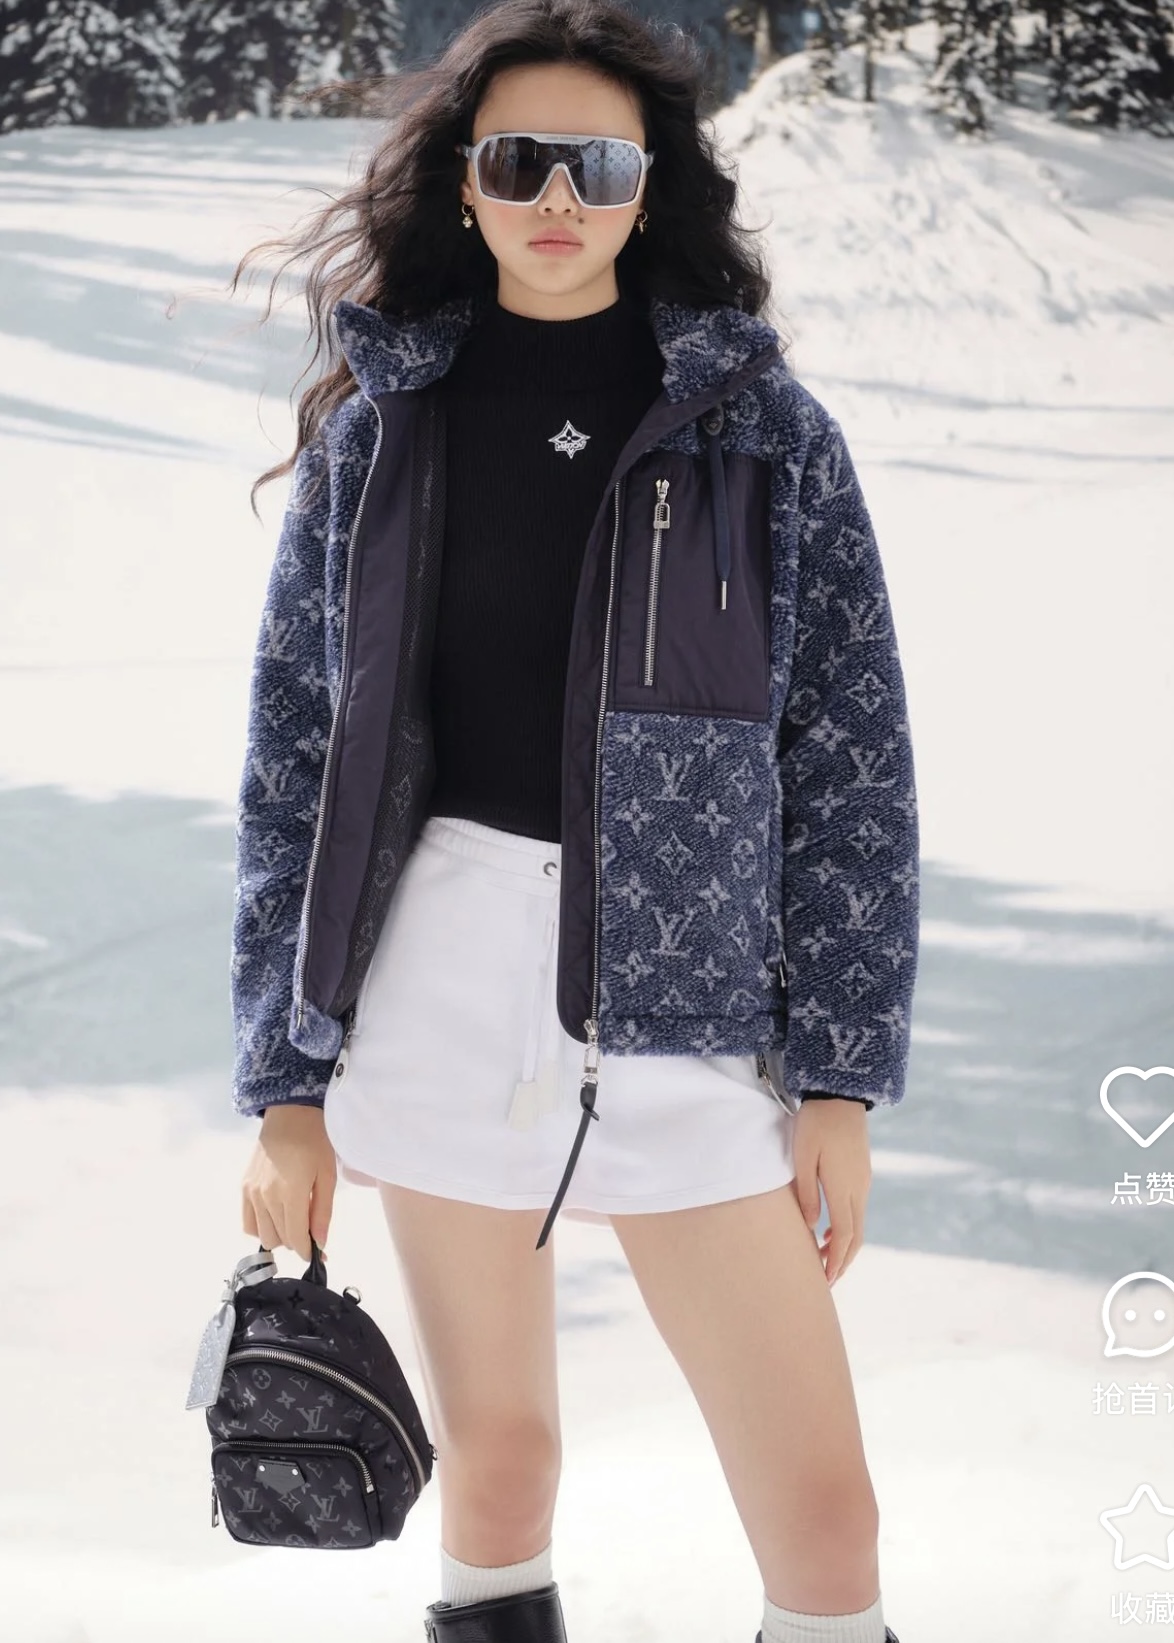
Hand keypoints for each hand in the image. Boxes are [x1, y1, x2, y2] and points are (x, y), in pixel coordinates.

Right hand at [242, 1104, 336, 1262]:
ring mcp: (251, 1192)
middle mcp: (266, 1196)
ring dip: (280, 1235)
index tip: (319, 1253)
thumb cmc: (315, 1141)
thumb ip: (322, 1212)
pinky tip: (275, 1216)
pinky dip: (261, 1227)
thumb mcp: (327, 1175)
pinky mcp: (244, 1188)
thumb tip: (320, 1243)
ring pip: (263, 1235)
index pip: (295, 1237)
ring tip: (294, 1219)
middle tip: (311, 1228)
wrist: (290, 1114)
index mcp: (290, 1192)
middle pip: (280, 1239)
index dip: (308, 1250)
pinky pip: (248, 1223)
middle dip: (297, 1241)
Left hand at [789, 1098, 870, 1285]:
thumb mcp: (803, 1157)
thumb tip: (811, 1228)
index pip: (844, 1236)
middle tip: (826, 1280)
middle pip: (856, 1236)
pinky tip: (830, 1230)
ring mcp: (863, 1180)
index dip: (835, 1261)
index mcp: (844, 1187)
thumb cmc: (816, 1123)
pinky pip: (857, 1209)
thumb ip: (806, 1193)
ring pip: (858, 1224)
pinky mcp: (862, 1172)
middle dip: (842, 1261)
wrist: (841, 1093)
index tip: (825, 1280)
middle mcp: (859, 1188)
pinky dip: (846, 1228)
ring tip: (824, 1259)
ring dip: (844, 1246)